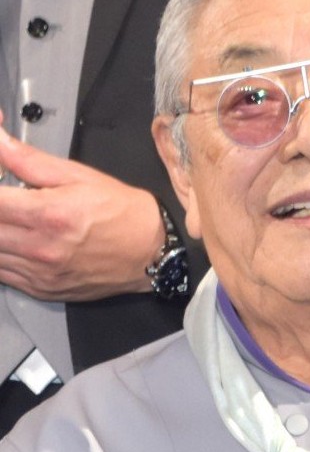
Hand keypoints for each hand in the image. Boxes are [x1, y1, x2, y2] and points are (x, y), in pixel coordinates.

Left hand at [0, 113, 164, 301]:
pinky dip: (2, 257)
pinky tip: (14, 243)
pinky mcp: (42, 290)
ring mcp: (40, 274)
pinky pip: (3, 275)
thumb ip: (30, 160)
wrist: (151, 252)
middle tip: (7, 203)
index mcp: (48, 214)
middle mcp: (40, 248)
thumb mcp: (79, 176)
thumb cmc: (121, 211)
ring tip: (11, 222)